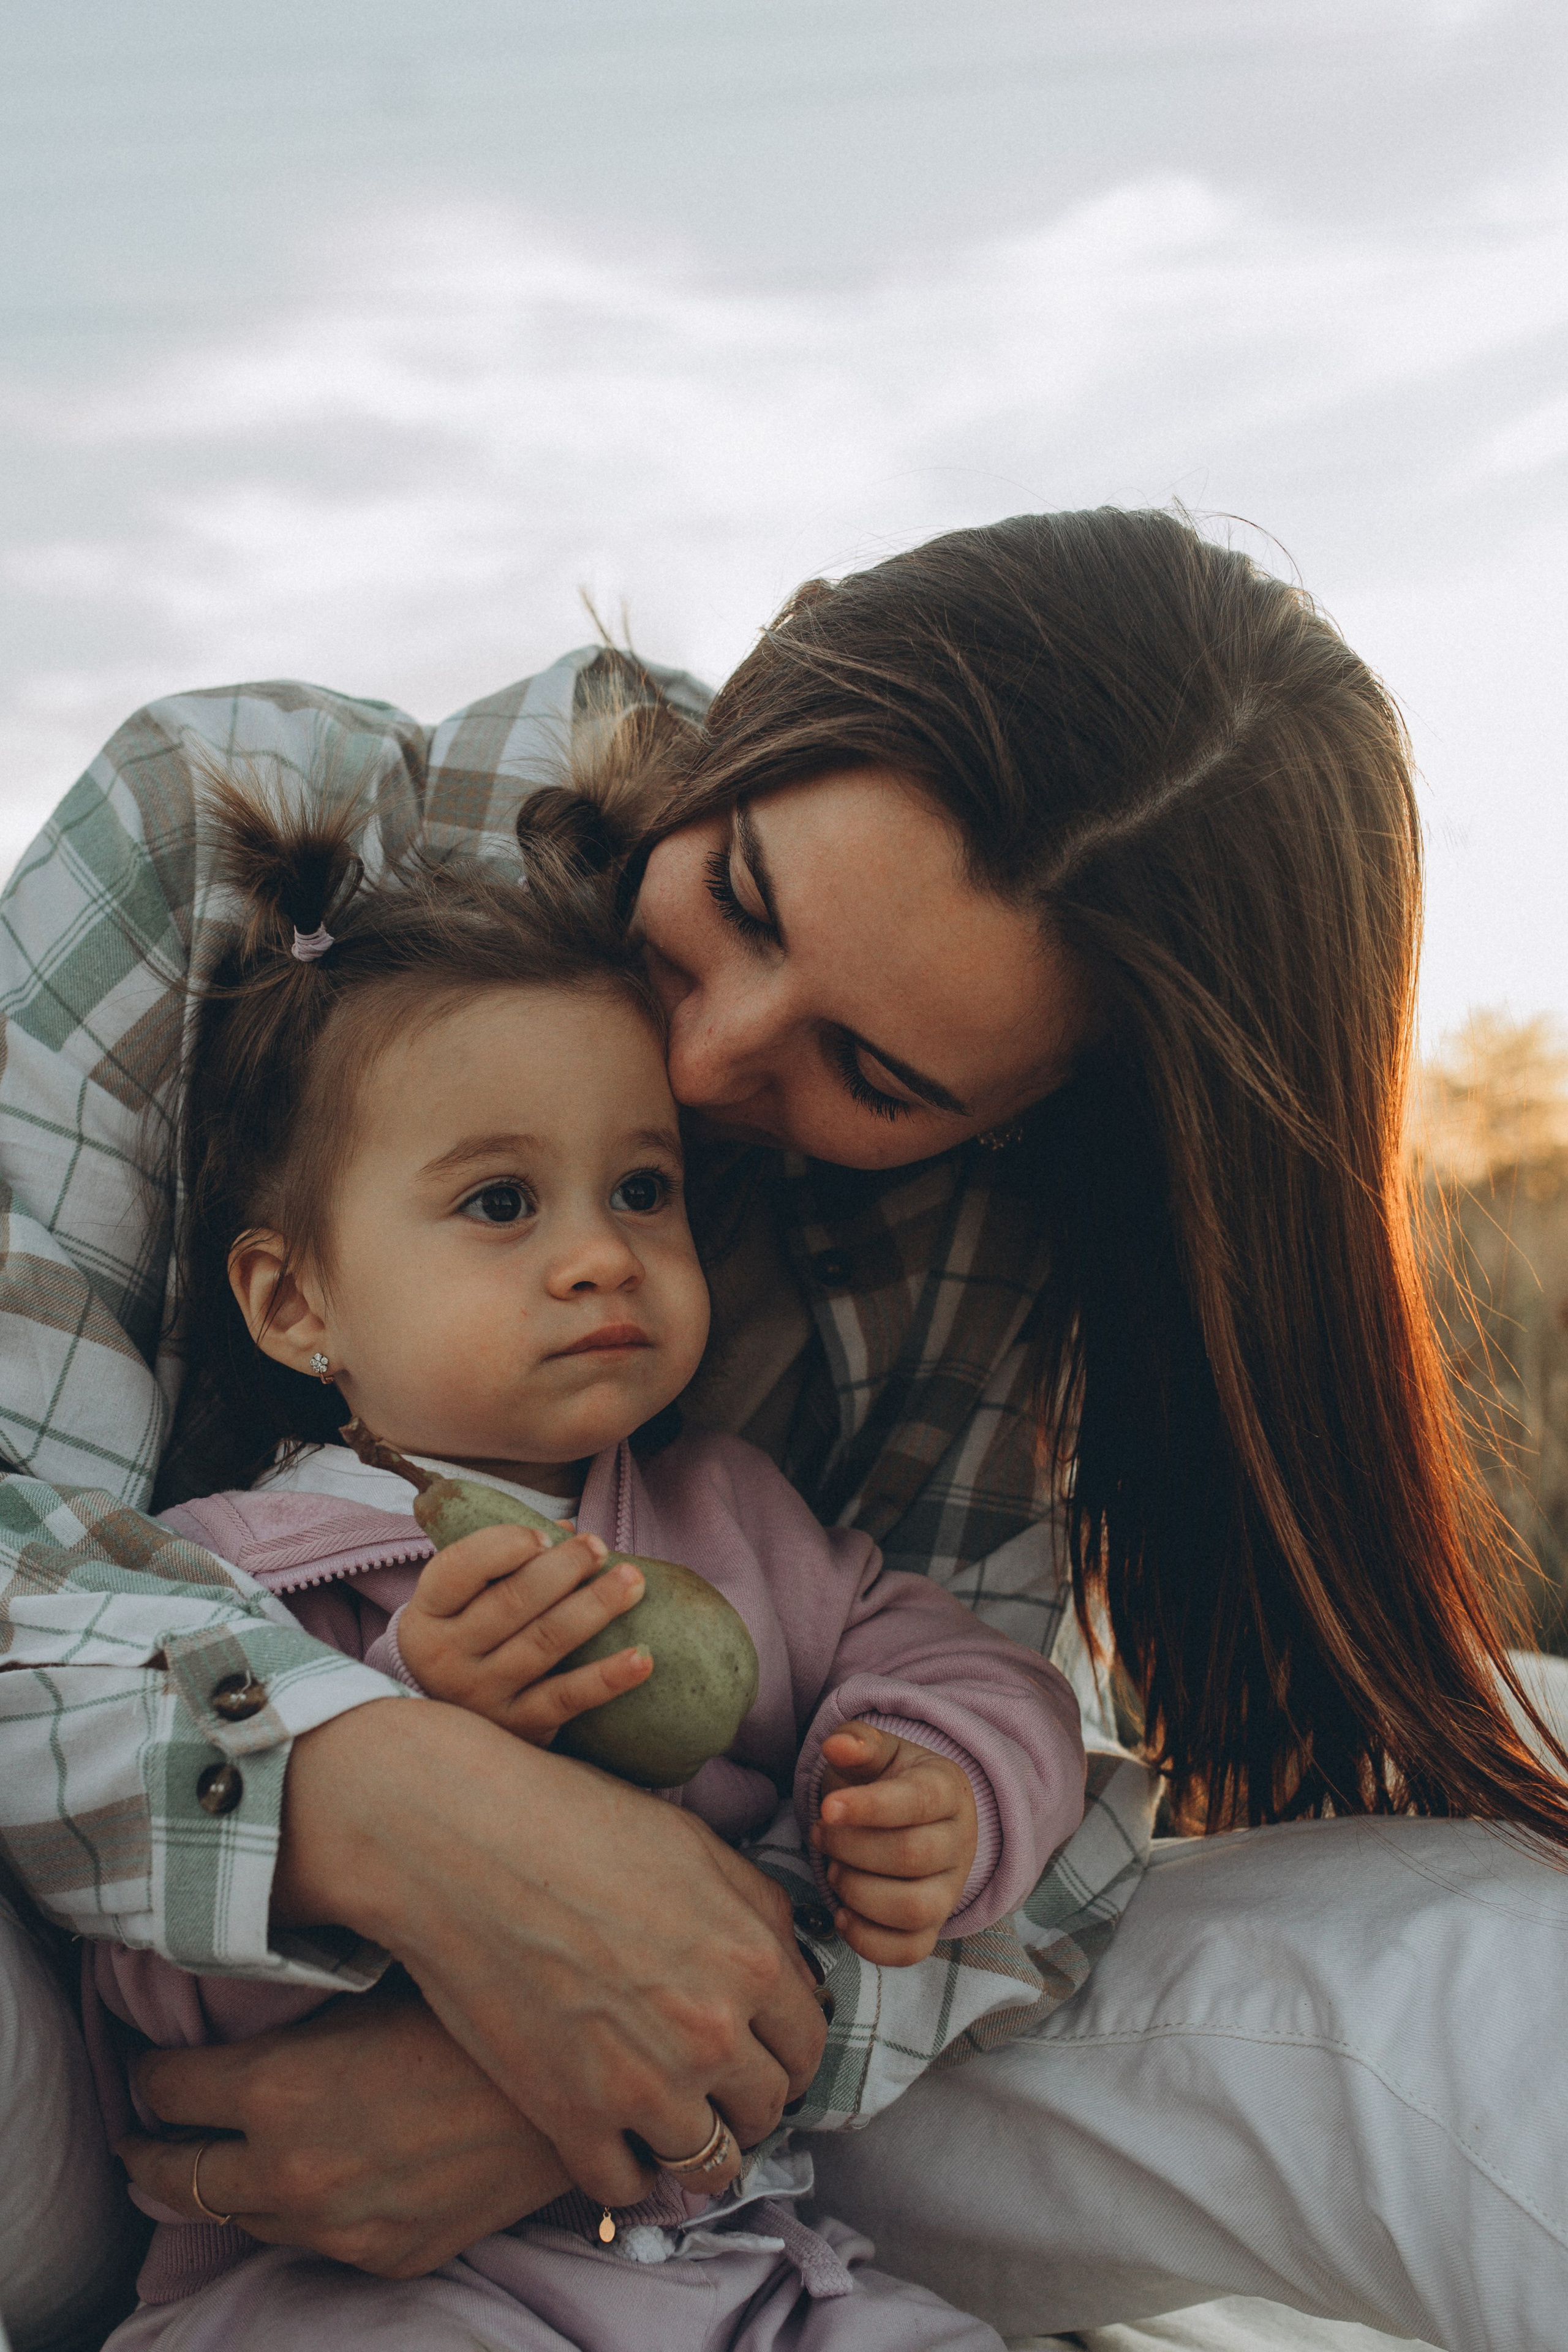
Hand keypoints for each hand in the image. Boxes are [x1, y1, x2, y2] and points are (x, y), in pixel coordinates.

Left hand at [116, 1977, 570, 2276]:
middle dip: (149, 2145)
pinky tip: (307, 2175)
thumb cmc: (474, 2010)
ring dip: (221, 2183)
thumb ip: (289, 2012)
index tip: (147, 2056)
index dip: (146, 2066)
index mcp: (277, 2088)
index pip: (160, 2088)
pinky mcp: (383, 2258)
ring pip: (237, 2217)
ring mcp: (336, 2228)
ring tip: (217, 2154)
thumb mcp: (366, 1987)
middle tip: (143, 2127)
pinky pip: (309, 2240)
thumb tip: (234, 1990)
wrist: (576, 2086)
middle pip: (173, 2173)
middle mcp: (290, 2171)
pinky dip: (294, 2208)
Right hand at [273, 1698, 825, 2205]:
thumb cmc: (577, 1824)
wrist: (463, 1844)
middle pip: (767, 2107)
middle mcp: (712, 2033)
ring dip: (701, 2147)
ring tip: (676, 2127)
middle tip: (720, 2089)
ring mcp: (644, 2086)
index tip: (766, 2053)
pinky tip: (618, 2144)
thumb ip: (759, 1914)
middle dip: (750, 2100)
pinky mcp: (572, 2119)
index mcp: (751, 1960)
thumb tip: (796, 1972)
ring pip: (710, 2164)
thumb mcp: (696, 1847)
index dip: (789, 2050)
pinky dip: (629, 2174)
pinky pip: (626, 2186)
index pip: (808, 2043)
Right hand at [395, 1522, 652, 1742]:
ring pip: (544, 1643)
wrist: (442, 1725)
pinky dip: (607, 1678)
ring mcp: (480, 1696)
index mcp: (427, 1613)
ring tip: (632, 1583)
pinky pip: (567, 1698)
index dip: (504, 1545)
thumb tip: (568, 1531)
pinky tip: (641, 1658)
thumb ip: (505, 1559)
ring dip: (593, 1608)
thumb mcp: (464, 1598)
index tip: (544, 1536)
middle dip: (563, 1569)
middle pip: (511, 1603)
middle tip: (600, 1548)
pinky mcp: (517, 1727)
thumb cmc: (466, 1634)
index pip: (460, 1568)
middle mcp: (445, 1657)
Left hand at [813, 1720, 978, 1964]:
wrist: (916, 1818)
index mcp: (948, 1791)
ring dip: (859, 1893)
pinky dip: (869, 1941)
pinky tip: (842, 1914)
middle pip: (912, 1856)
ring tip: (833, 1872)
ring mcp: (949, 1892)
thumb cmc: (889, 1781)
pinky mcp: (933, 1928)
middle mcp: (959, 1844)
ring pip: (914, 1909)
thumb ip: (859, 1742)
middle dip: (852, 1848)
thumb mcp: (878, 1752)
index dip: (869, 1808)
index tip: (826, 1809)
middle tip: (821, 1835)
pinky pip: (911, 1950)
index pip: (917, 1802)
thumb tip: (837, 1745)